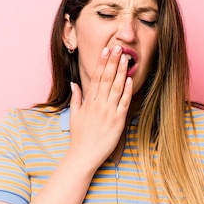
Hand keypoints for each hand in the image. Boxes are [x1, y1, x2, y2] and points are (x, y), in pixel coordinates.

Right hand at [68, 45, 132, 168]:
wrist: (84, 155)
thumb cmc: (79, 137)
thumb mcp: (74, 116)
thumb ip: (76, 98)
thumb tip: (74, 84)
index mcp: (88, 102)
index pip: (96, 78)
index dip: (101, 63)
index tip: (105, 50)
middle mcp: (98, 105)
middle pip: (107, 79)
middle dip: (113, 62)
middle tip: (118, 47)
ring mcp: (108, 112)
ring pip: (116, 88)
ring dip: (121, 72)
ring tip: (126, 58)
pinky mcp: (117, 121)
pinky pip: (124, 103)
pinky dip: (127, 91)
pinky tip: (130, 80)